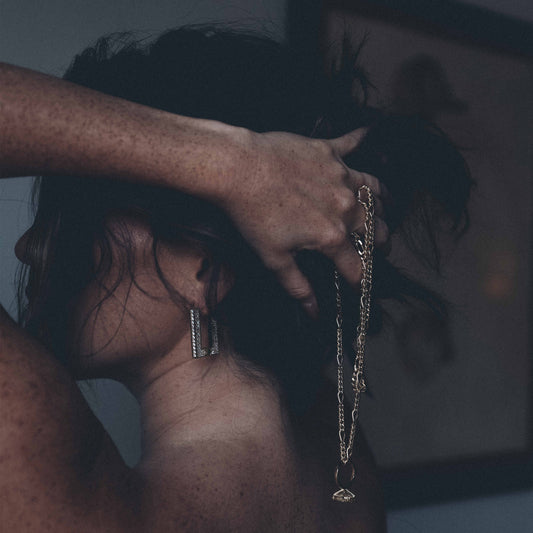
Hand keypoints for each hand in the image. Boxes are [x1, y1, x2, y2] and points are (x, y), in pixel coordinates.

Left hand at [219, 128, 388, 316]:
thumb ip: (298, 286)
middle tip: (379, 248)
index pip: (356, 266)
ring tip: (385, 210)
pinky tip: (371, 133)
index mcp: (332, 236)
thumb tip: (314, 312)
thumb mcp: (273, 258)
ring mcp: (340, 176)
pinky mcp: (328, 151)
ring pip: (374, 191)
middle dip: (380, 243)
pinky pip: (353, 144)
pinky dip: (362, 141)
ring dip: (382, 203)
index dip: (360, 281)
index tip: (360, 288)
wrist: (238, 169)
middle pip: (375, 229)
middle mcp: (345, 206)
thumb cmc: (252, 215)